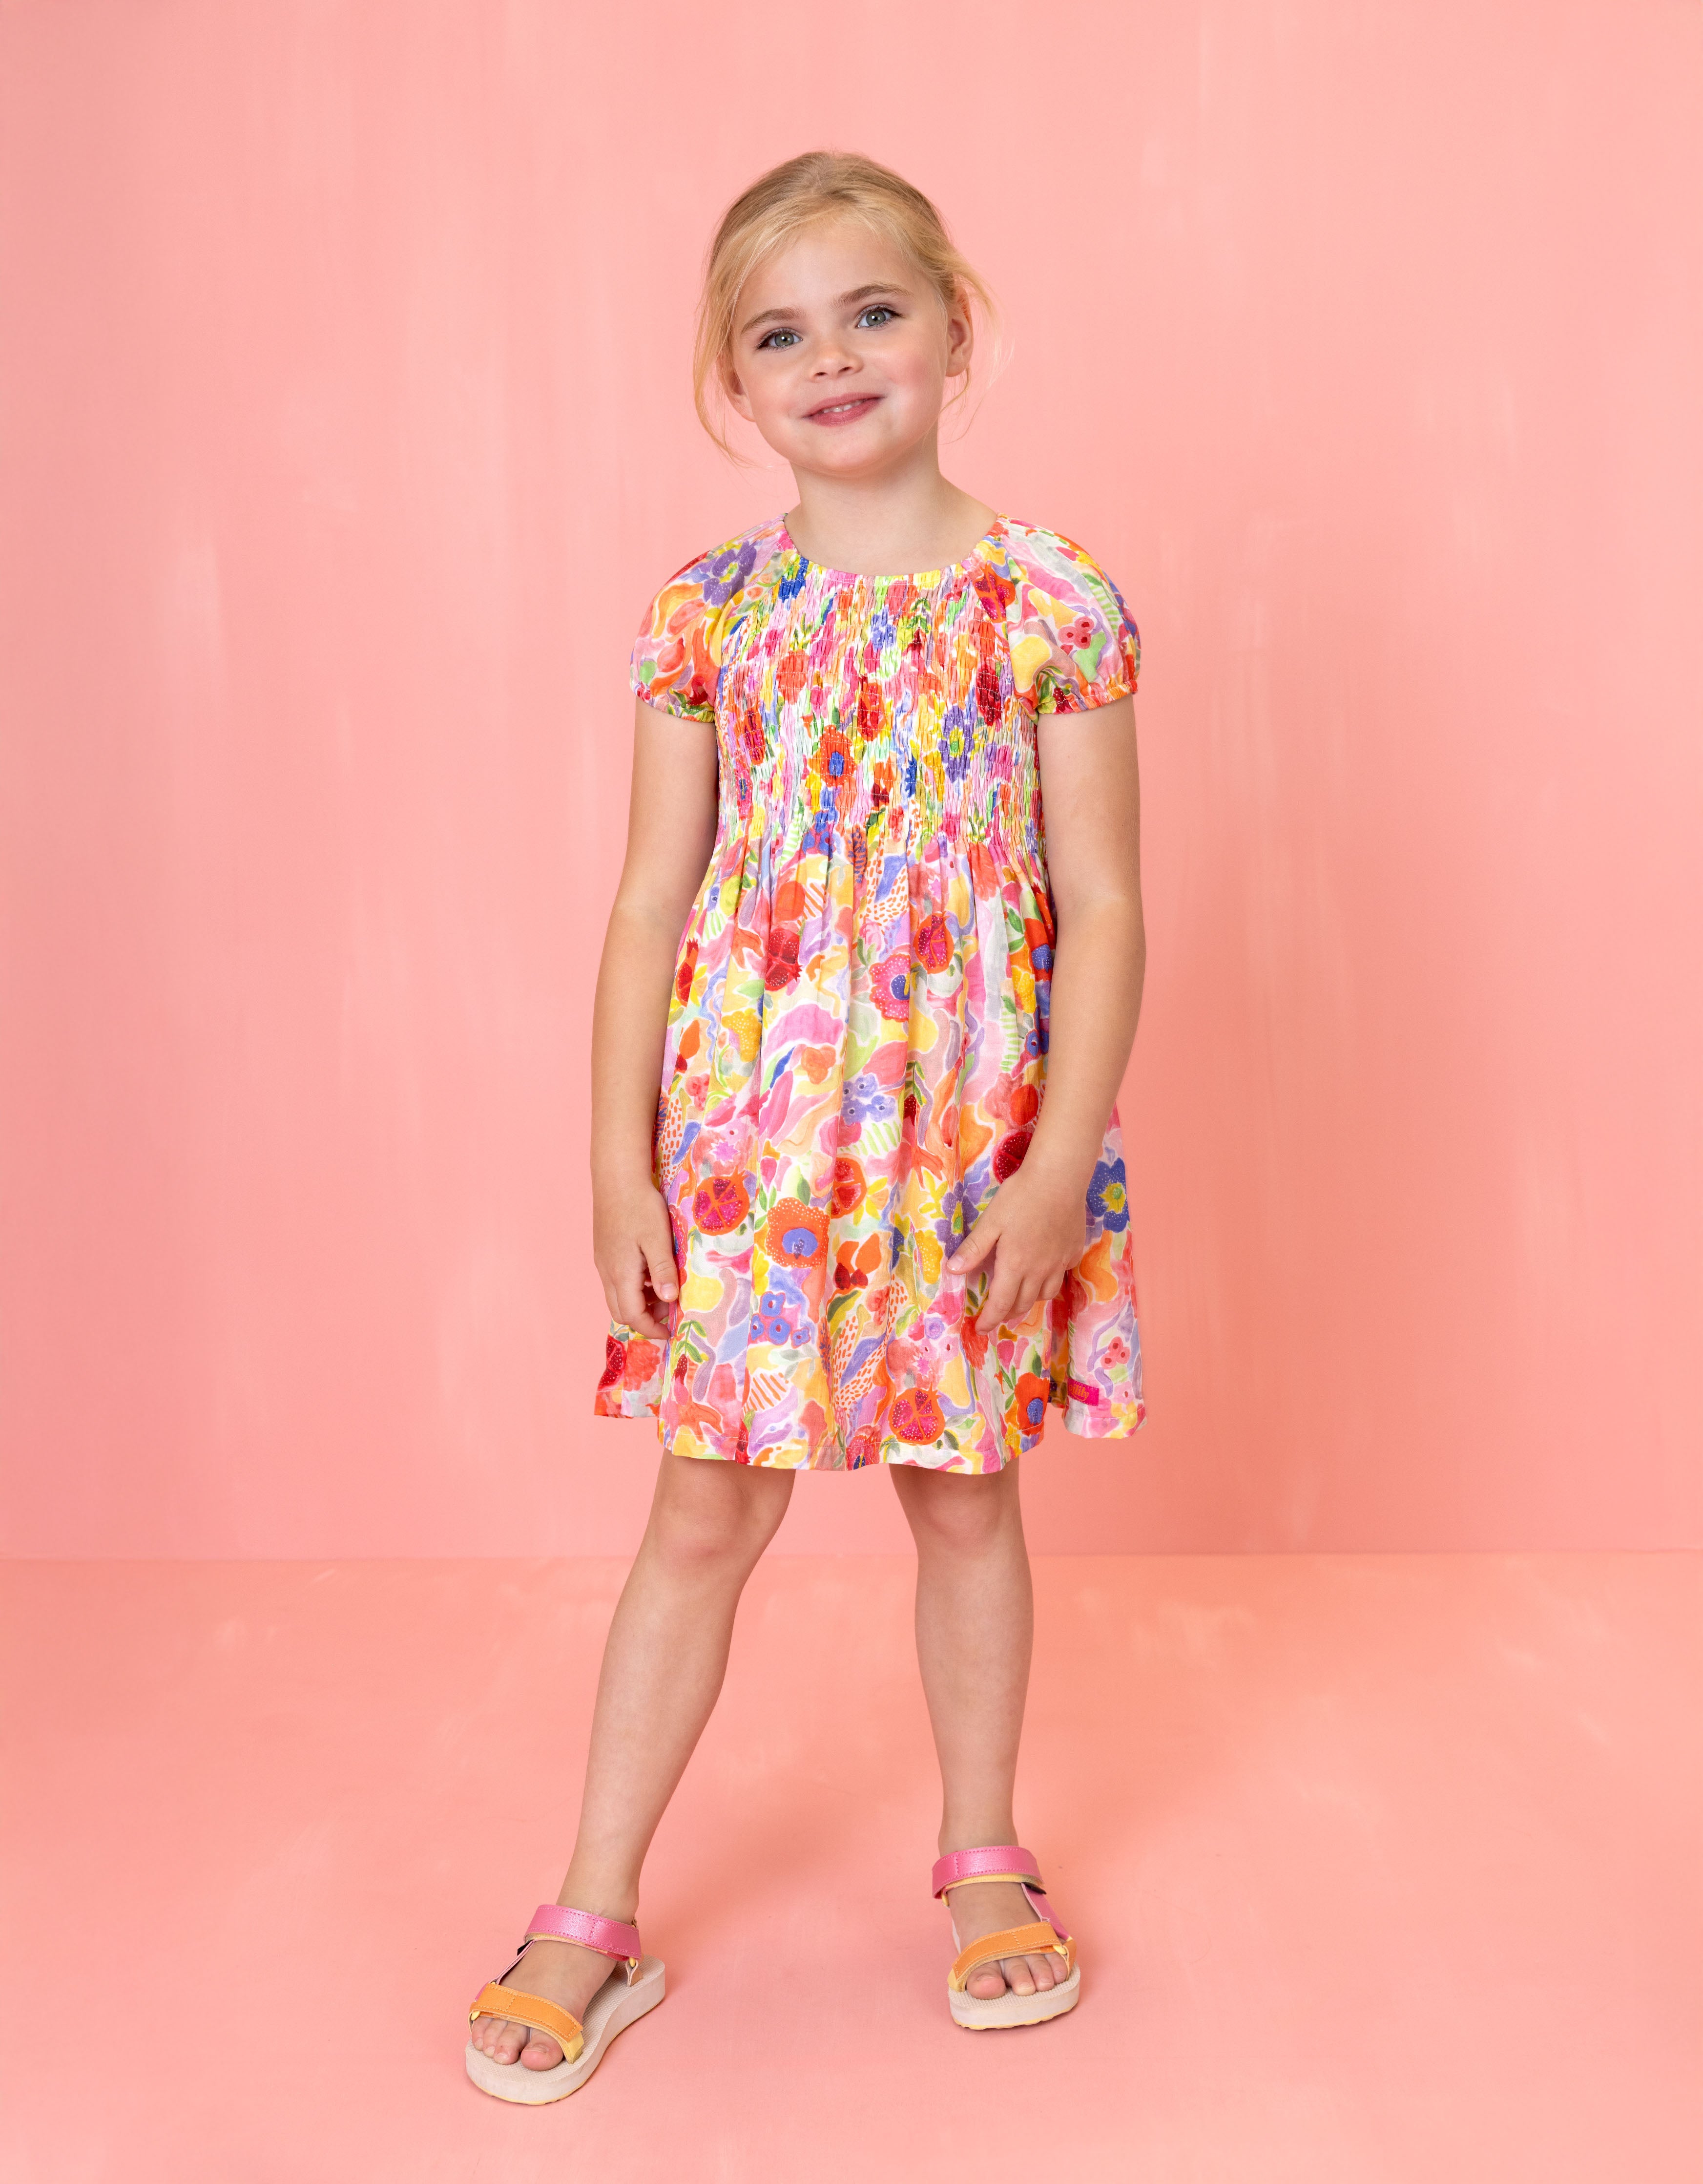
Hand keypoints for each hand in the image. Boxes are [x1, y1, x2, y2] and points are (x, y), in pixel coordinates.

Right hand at [593, 1173, 678, 1338]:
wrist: (616, 1178)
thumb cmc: (639, 1206)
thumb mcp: (658, 1238)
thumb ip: (663, 1270)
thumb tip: (670, 1300)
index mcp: (621, 1273)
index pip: (633, 1316)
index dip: (652, 1328)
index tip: (671, 1330)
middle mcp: (607, 1272)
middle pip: (621, 1311)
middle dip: (645, 1318)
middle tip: (671, 1309)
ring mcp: (603, 1262)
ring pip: (617, 1296)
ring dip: (640, 1302)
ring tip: (665, 1288)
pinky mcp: (604, 1252)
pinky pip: (616, 1281)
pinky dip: (634, 1286)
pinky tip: (651, 1270)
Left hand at [946, 1154, 1087, 1336]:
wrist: (1060, 1178)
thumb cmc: (1020, 1197)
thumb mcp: (991, 1221)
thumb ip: (974, 1249)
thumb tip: (954, 1271)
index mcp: (1015, 1265)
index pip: (1001, 1304)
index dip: (989, 1320)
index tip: (980, 1328)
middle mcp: (1039, 1271)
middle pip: (1023, 1304)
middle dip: (1007, 1314)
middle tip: (997, 1314)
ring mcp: (1060, 1262)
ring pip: (1045, 1294)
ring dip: (1029, 1300)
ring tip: (1019, 1296)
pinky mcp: (1073, 1251)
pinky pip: (1062, 1275)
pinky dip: (1050, 1280)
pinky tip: (1044, 1270)